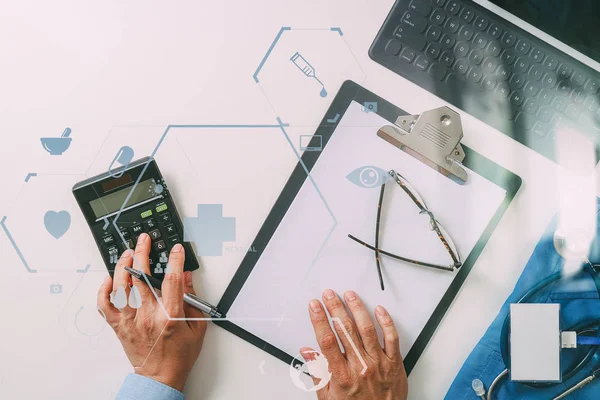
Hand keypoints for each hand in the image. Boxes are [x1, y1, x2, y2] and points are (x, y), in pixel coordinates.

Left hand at [97, 233, 206, 391]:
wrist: (160, 377)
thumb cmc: (178, 355)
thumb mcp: (197, 327)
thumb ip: (192, 300)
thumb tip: (187, 278)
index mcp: (170, 316)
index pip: (172, 280)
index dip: (174, 260)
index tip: (176, 249)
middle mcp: (148, 316)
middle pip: (142, 277)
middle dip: (143, 253)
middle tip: (145, 241)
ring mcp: (131, 321)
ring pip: (122, 288)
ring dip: (123, 267)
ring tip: (127, 253)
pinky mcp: (119, 326)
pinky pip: (105, 306)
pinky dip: (104, 291)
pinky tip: (109, 280)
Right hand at [302, 289, 407, 399]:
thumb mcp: (328, 398)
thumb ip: (317, 372)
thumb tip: (308, 351)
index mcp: (341, 376)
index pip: (326, 340)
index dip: (319, 319)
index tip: (314, 306)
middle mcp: (360, 367)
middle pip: (345, 330)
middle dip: (334, 308)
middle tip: (329, 294)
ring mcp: (378, 363)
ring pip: (367, 329)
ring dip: (357, 309)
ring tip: (350, 295)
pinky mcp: (394, 363)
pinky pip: (391, 338)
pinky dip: (386, 322)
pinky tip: (379, 310)